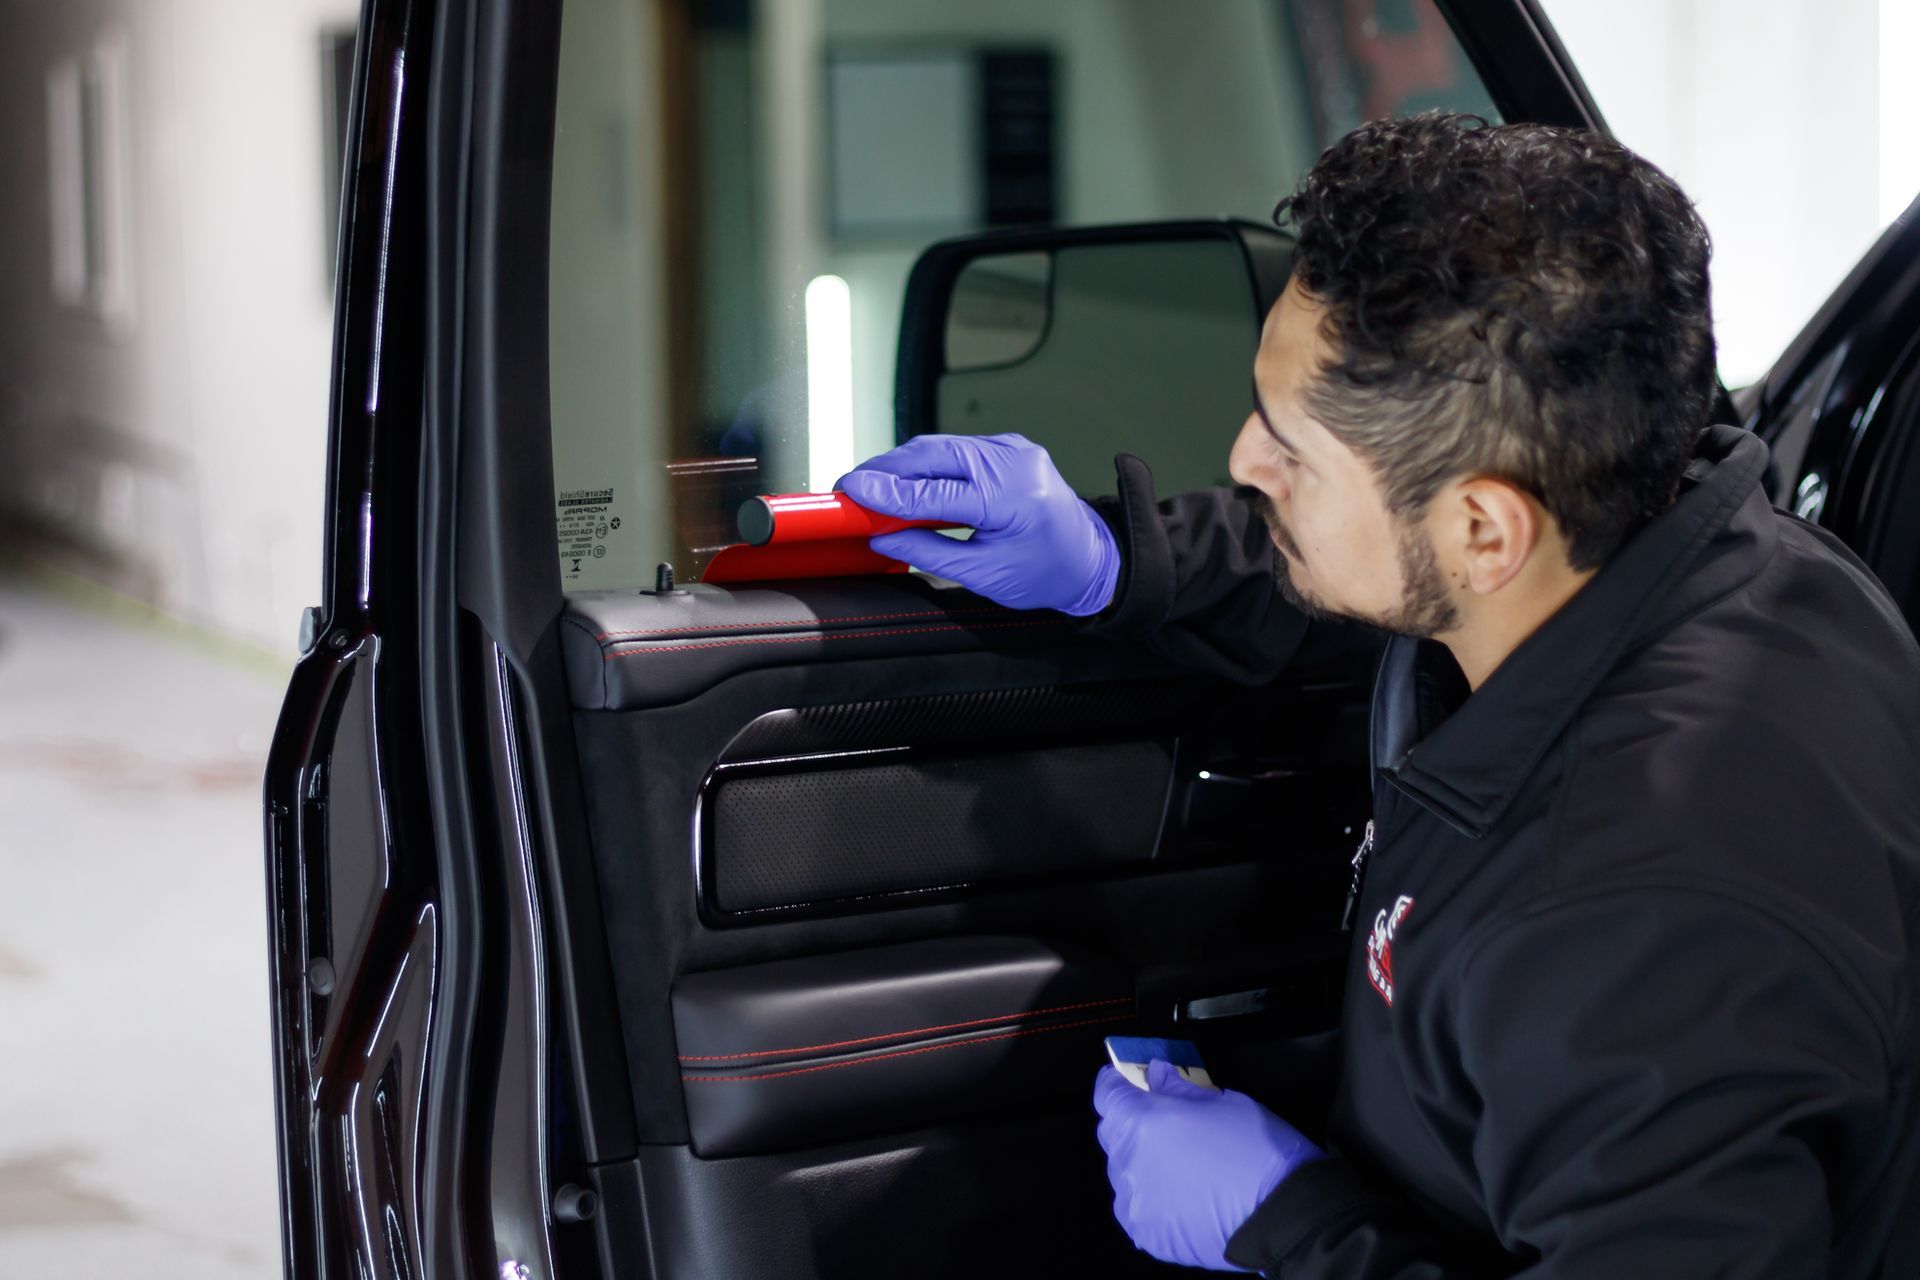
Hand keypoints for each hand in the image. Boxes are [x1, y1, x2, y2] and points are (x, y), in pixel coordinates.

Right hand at [835, 433, 1118, 614]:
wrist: (1091, 559)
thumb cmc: (1046, 573)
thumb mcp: (984, 574)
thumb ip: (928, 552)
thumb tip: (881, 537)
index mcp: (1013, 497)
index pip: (934, 492)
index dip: (887, 493)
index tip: (851, 493)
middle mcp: (1015, 462)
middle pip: (933, 454)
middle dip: (887, 469)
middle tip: (850, 486)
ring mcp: (1013, 449)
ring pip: (941, 446)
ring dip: (902, 465)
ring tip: (870, 485)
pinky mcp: (1008, 447)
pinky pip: (957, 448)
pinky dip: (926, 463)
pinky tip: (903, 479)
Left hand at [1093, 1060, 1323, 1271]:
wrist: (1284, 1215)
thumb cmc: (1259, 1153)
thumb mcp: (1223, 1101)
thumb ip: (1178, 1088)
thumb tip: (1158, 1075)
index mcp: (1145, 1122)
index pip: (1107, 1093)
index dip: (1117, 1083)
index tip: (1127, 1082)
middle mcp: (1131, 1162)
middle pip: (1113, 1131)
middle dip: (1132, 1121)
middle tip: (1166, 1121)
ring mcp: (1136, 1202)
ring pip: (1123, 1170)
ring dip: (1142, 1159)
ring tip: (1182, 1162)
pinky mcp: (1147, 1233)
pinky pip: (1135, 1204)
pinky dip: (1150, 1194)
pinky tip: (1182, 1191)